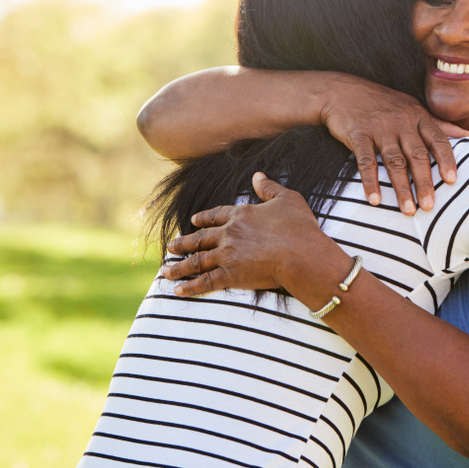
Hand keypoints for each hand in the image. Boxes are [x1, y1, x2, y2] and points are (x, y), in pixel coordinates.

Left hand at [164, 173, 345, 295]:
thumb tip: (257, 176)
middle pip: (200, 238)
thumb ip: (269, 188)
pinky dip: (191, 287)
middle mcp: (229, 234)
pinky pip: (206, 282)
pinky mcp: (231, 276)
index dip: (203, 218)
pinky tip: (178, 291)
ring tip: (166, 271)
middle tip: (170, 247)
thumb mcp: (287, 199)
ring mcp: (227, 255)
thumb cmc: (299, 227)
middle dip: (184, 243)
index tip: (193, 220)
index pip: (216, 215)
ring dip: (180, 267)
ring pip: (197, 261)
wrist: (302, 255)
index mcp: (240, 215)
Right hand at [319, 75, 468, 214]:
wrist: (341, 91)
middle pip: (417, 155)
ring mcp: (379, 128)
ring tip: (408, 210)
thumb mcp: (412, 107)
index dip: (446, 160)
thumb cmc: (382, 102)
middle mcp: (401, 121)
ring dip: (401, 188)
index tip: (452, 180)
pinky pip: (365, 161)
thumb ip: (438, 124)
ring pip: (394, 161)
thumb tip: (467, 134)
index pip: (437, 139)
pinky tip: (375, 199)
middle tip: (429, 206)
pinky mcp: (358, 134)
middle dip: (424, 182)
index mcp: (417, 116)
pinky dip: (370, 182)